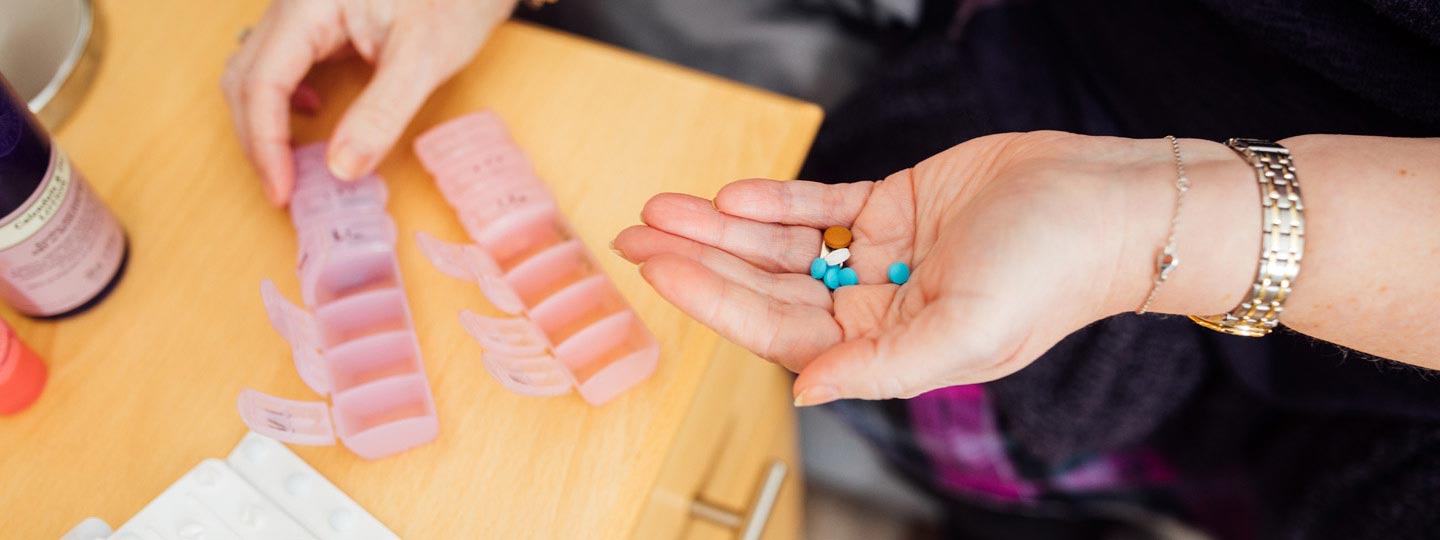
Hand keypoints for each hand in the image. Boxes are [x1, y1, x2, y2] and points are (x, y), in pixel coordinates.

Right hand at [222, 0, 515, 204]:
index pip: (262, 81)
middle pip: (245, 77)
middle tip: (282, 190)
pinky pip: (278, 60)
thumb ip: (381, 114)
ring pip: (254, 69)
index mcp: (308, 4)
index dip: (265, 142)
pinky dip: (282, 96)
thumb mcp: (422, 60)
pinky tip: (312, 110)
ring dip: (265, 120)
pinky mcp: (314, 18)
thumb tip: (341, 170)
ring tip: (291, 165)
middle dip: (258, 138)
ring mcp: (299, 8)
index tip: (281, 191)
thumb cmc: (454, 1)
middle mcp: (292, 2)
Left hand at [614, 132, 1254, 404]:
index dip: (711, 297)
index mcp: (884, 346)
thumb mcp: (964, 332)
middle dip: (700, 260)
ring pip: (784, 242)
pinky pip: (823, 204)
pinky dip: (779, 199)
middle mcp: (875, 305)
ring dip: (725, 226)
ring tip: (666, 205)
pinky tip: (734, 193)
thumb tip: (801, 393)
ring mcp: (882, 254)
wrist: (1112, 204)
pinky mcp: (896, 205)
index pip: (777, 326)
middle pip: (766, 283)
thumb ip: (878, 368)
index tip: (657, 267)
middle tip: (637, 233)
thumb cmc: (1052, 273)